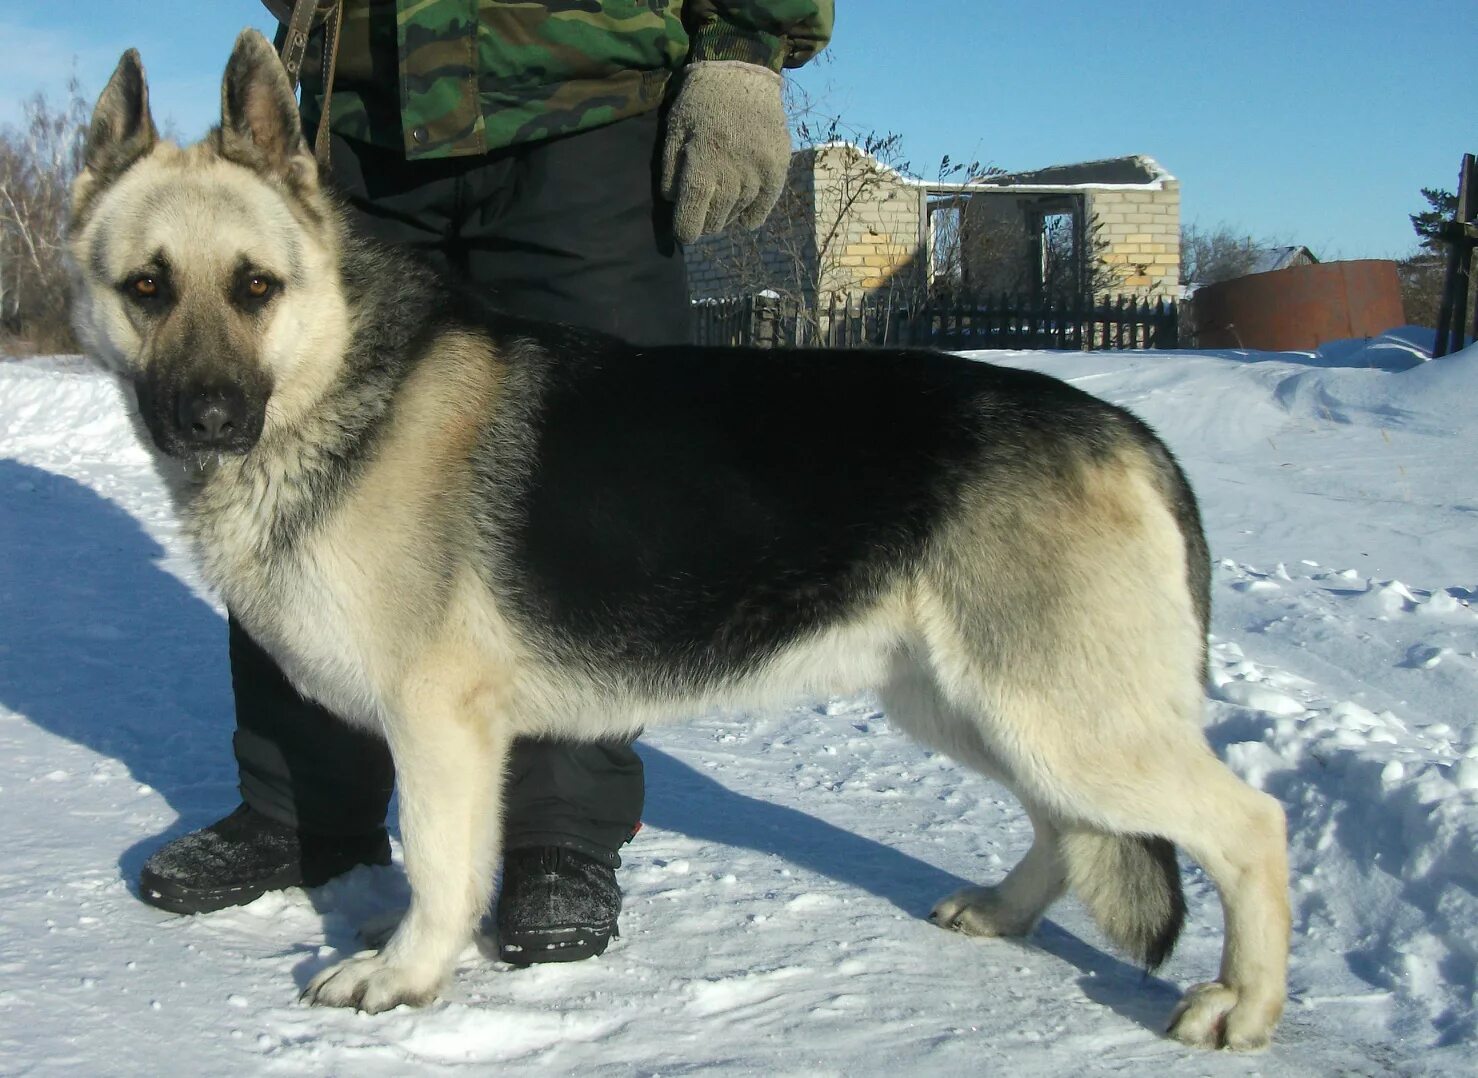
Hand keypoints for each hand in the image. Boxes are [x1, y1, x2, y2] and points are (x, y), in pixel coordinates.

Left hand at [660, 61, 790, 243]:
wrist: (743, 74)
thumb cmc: (701, 101)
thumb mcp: (675, 129)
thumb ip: (671, 167)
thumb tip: (673, 201)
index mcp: (703, 159)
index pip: (694, 207)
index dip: (686, 228)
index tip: (684, 236)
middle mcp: (733, 169)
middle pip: (716, 214)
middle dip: (705, 222)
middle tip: (700, 219)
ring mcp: (758, 169)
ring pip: (739, 210)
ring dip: (726, 218)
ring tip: (719, 215)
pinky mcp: (777, 167)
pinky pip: (765, 203)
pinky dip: (753, 216)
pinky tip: (744, 220)